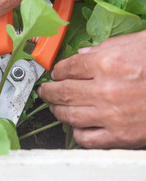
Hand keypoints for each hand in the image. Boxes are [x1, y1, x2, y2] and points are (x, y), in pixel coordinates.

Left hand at [38, 30, 145, 148]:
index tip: (55, 73)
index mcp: (107, 62)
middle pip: (62, 91)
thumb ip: (105, 48)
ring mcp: (111, 115)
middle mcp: (105, 89)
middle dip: (48, 92)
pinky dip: (76, 133)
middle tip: (44, 91)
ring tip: (53, 107)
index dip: (56, 70)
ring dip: (56, 110)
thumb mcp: (136, 43)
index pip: (67, 67)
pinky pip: (87, 138)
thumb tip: (81, 55)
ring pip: (69, 115)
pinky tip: (75, 126)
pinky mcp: (121, 136)